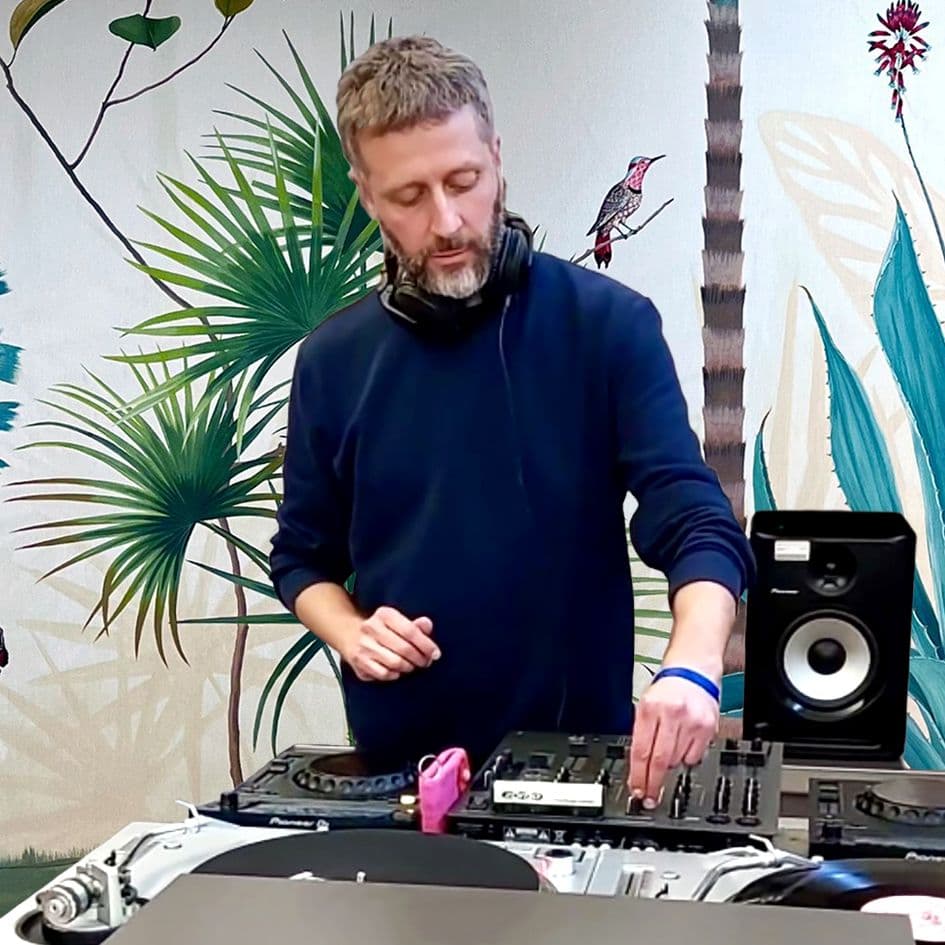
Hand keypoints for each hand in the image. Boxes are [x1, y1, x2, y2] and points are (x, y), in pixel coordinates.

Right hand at [342, 605, 439, 681]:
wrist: (350, 634)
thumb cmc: (382, 630)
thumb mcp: (398, 622)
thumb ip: (415, 625)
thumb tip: (427, 625)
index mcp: (384, 614)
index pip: (410, 631)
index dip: (426, 644)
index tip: (435, 653)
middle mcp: (371, 628)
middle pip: (404, 648)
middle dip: (419, 658)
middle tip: (425, 662)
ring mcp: (363, 645)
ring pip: (395, 662)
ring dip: (408, 667)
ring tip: (412, 666)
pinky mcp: (358, 662)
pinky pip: (384, 674)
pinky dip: (395, 674)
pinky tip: (397, 670)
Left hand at [628, 673, 719, 807]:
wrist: (694, 670)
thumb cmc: (667, 689)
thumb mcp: (645, 705)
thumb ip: (642, 734)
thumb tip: (638, 768)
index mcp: (650, 708)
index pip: (641, 751)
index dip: (638, 776)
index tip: (637, 790)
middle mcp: (671, 714)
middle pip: (659, 760)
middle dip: (653, 783)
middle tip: (650, 797)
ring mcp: (692, 722)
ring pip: (677, 761)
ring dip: (670, 764)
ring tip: (669, 747)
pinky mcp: (708, 728)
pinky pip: (694, 757)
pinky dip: (686, 757)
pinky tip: (684, 743)